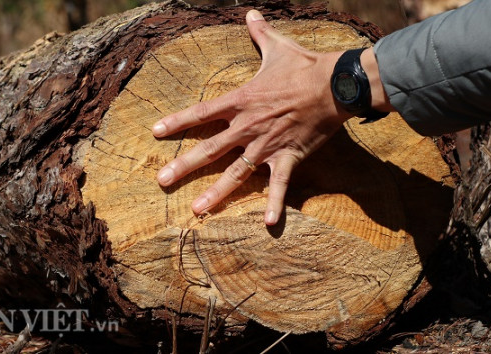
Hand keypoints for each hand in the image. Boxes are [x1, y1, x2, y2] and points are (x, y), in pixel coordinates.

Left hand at [152, 10, 350, 224]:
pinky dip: (275, 203)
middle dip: (183, 166)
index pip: (202, 113)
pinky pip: (280, 185)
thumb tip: (250, 11)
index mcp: (241, 101)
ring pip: (236, 173)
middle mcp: (247, 127)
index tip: (155, 133)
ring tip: (197, 210)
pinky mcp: (289, 157)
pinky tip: (268, 224)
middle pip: (209, 149)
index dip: (177, 122)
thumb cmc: (304, 66)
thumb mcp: (277, 47)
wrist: (335, 84)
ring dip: (217, 192)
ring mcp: (267, 146)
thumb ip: (259, 32)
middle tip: (161, 182)